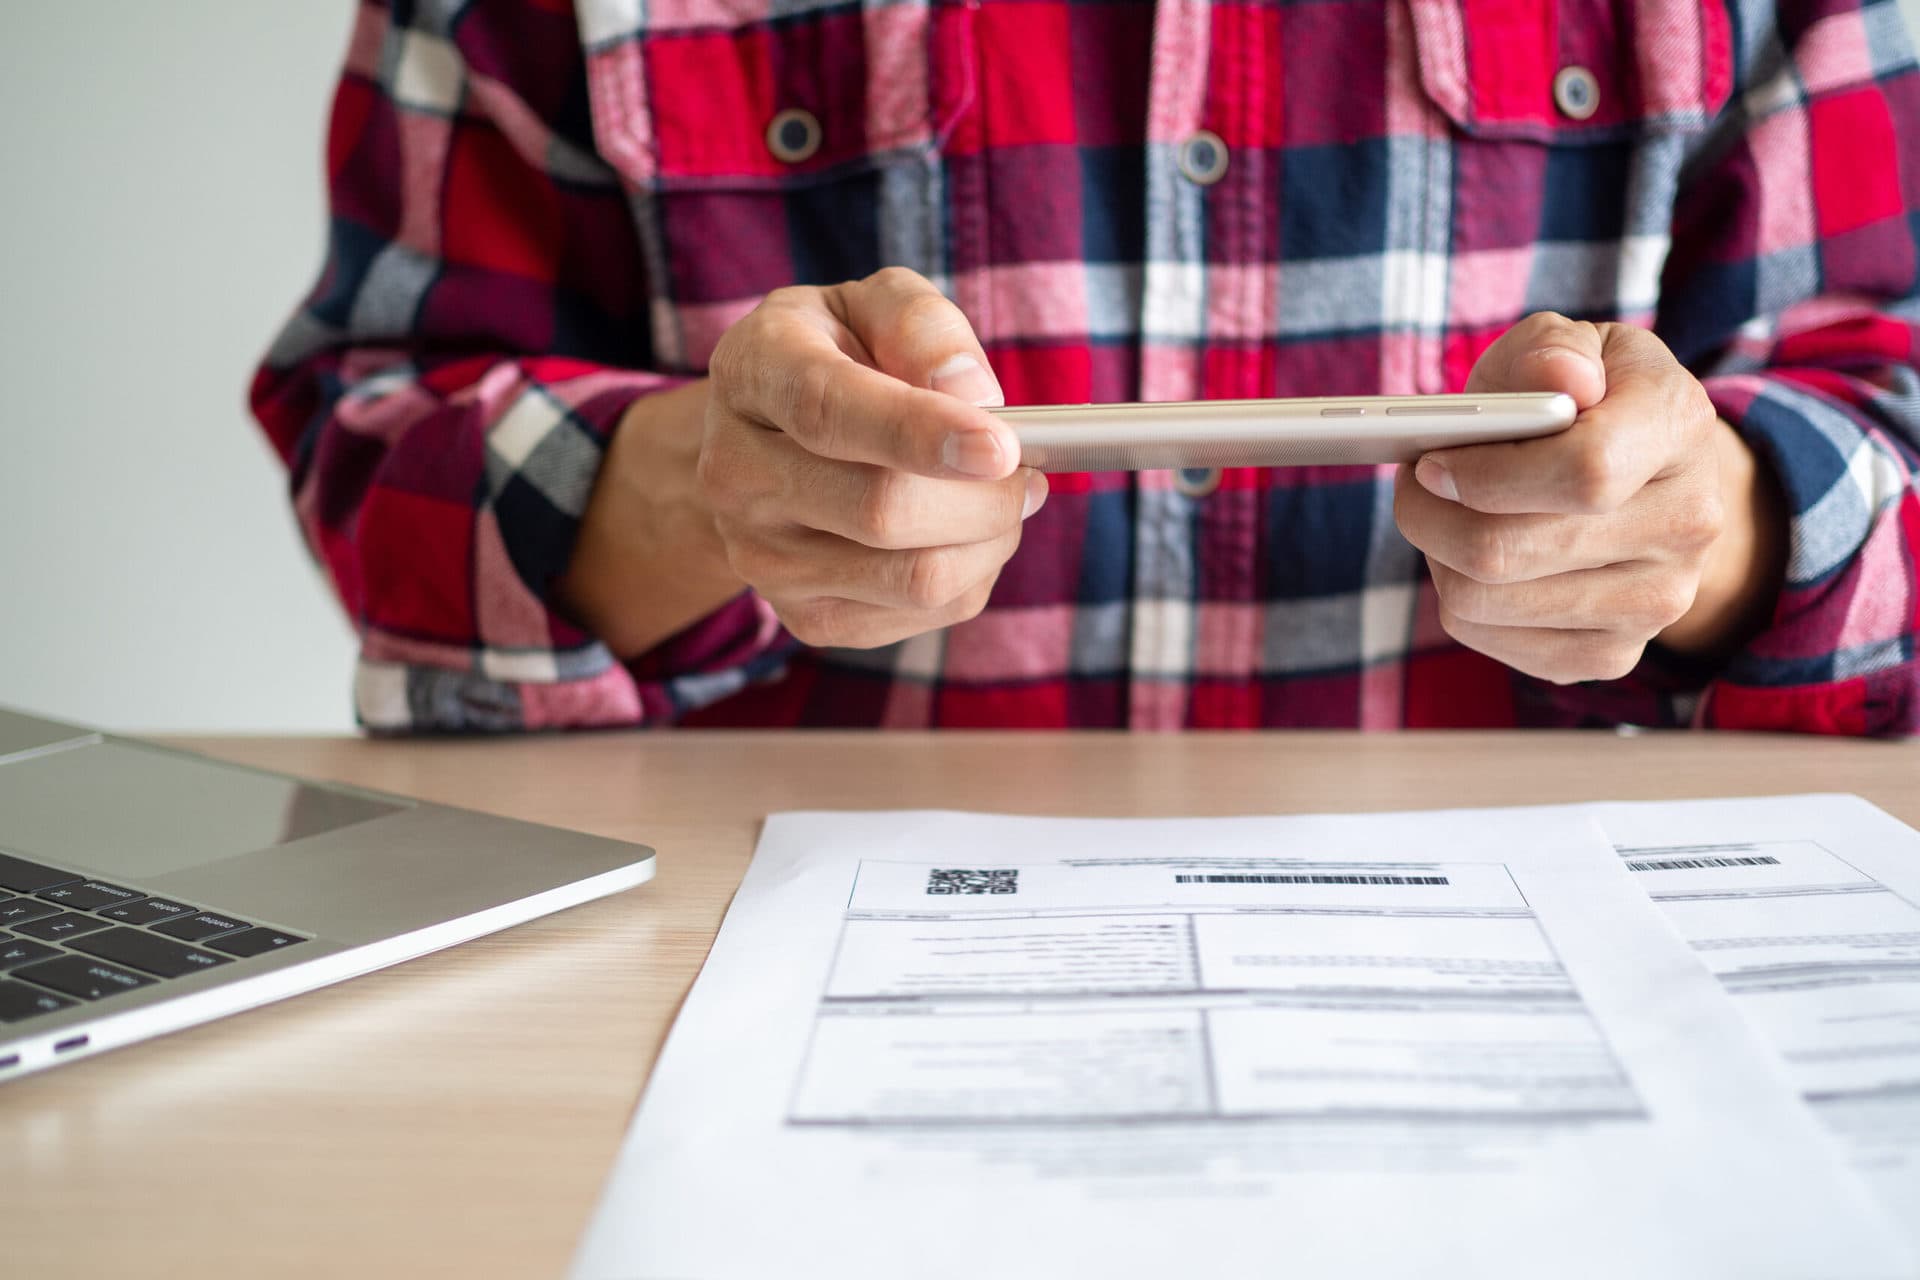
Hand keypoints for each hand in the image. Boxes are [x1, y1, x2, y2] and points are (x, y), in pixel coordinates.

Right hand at [698, 267, 1044, 647]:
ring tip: (1002, 499)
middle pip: (880, 510)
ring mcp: (762, 557)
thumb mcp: (875, 306)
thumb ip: (922, 327)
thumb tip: (973, 395)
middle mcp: (736, 473)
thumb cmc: (843, 356)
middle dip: (984, 496)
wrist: (773, 437)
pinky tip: (964, 536)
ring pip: (913, 576)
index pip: (828, 411)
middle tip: (1026, 468)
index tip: (1002, 447)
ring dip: (990, 539)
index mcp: (753, 372)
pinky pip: (922, 614)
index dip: (920, 433)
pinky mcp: (804, 617)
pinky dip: (972, 576)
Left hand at [1393, 312, 1785, 684]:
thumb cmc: (1591, 401)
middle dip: (1431, 517)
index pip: (1583, 473)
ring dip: (1438, 558)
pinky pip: (1493, 641)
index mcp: (1679, 427)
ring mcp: (1658, 600)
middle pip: (1511, 550)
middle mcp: (1686, 523)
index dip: (1487, 475)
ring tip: (1446, 517)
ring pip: (1486, 602)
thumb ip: (1553, 350)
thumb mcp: (1574, 348)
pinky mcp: (1613, 654)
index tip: (1431, 462)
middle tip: (1413, 486)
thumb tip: (1560, 381)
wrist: (1648, 478)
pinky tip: (1474, 564)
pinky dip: (1460, 602)